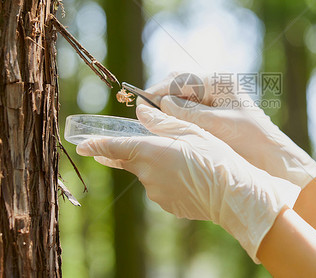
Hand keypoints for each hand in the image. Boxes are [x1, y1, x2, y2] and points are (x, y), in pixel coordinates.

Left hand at [76, 104, 300, 261]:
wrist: (233, 194)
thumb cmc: (214, 157)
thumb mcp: (190, 131)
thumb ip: (161, 122)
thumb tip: (141, 111)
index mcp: (149, 152)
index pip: (113, 148)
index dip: (96, 145)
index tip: (82, 144)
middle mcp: (147, 175)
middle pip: (132, 160)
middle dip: (137, 151)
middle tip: (156, 144)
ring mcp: (156, 193)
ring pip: (148, 173)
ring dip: (158, 165)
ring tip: (188, 160)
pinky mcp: (168, 204)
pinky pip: (161, 187)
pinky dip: (169, 179)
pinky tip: (190, 175)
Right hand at [139, 73, 315, 187]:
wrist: (274, 160)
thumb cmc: (250, 140)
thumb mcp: (215, 125)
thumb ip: (187, 112)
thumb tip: (160, 103)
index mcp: (220, 83)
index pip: (181, 79)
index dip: (159, 90)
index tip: (141, 103)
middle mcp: (217, 88)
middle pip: (180, 86)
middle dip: (161, 98)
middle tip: (143, 114)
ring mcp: (216, 101)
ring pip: (183, 100)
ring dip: (167, 110)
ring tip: (152, 124)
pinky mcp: (215, 116)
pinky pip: (190, 112)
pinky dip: (177, 119)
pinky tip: (169, 130)